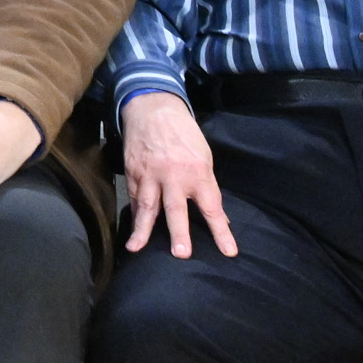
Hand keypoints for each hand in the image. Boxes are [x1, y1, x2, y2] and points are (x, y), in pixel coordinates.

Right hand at [119, 90, 238, 257]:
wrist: (153, 109)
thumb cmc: (184, 134)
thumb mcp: (204, 157)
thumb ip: (208, 187)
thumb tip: (218, 215)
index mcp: (198, 172)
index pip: (212, 207)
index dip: (221, 231)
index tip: (229, 251)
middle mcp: (174, 176)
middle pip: (176, 209)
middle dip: (179, 232)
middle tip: (181, 253)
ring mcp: (150, 175)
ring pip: (147, 206)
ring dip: (142, 229)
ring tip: (135, 248)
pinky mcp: (133, 172)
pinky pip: (134, 197)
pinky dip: (134, 214)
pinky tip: (133, 230)